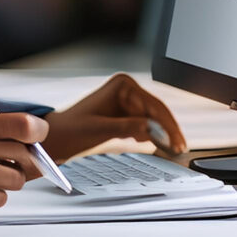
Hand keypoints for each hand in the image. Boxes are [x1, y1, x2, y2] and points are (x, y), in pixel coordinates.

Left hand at [41, 72, 186, 161]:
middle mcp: (126, 88)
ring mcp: (126, 100)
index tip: (177, 143)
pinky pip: (145, 124)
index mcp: (122, 85)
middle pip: (157, 112)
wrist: (57, 137)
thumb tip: (152, 128)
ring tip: (173, 151)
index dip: (168, 126)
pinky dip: (151, 136)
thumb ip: (126, 126)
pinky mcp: (125, 113)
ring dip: (162, 135)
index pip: (154, 106)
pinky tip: (156, 146)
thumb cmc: (72, 130)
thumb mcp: (100, 129)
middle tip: (180, 150)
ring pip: (154, 119)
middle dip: (169, 131)